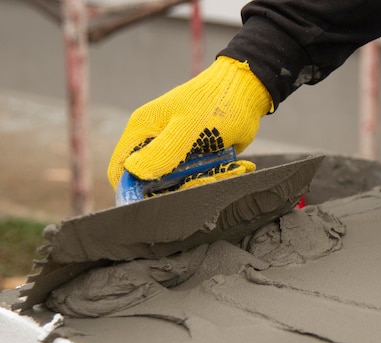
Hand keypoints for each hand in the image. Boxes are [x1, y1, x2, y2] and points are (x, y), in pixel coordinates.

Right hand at [107, 56, 272, 188]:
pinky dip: (214, 176)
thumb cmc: (215, 104)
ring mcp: (174, 150)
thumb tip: (133, 172)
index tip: (158, 199)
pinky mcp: (194, 156)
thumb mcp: (188, 129)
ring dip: (202, 182)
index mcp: (142, 130)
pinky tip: (230, 166)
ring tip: (223, 168)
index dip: (133, 191)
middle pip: (153, 183)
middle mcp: (154, 142)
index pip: (121, 170)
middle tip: (206, 178)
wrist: (246, 92)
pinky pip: (197, 177)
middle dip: (179, 188)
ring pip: (179, 183)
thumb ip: (162, 152)